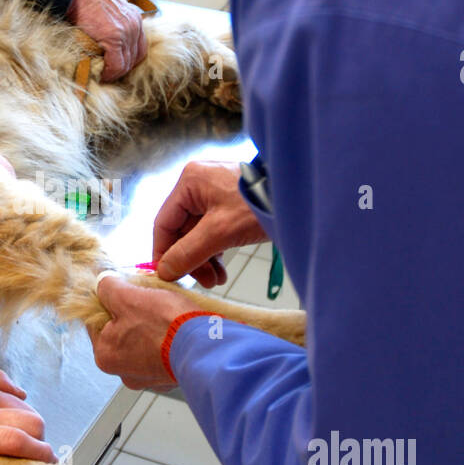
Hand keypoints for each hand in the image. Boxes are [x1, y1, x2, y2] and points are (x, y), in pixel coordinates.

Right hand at [67, 0, 147, 81]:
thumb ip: (112, 26)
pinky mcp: (115, 37)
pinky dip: (109, 73)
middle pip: (135, 58)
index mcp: (134, 17)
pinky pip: (117, 65)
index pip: (140, 48)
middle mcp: (135, 24)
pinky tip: (100, 74)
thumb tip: (106, 47)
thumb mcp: (106, 10)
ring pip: (126, 64)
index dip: (128, 61)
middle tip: (107, 74)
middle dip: (121, 69)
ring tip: (102, 75)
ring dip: (114, 73)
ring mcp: (126, 31)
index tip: (115, 67)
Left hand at [89, 275, 190, 389]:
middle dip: (132, 310)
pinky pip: (162, 350)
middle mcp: (124, 372)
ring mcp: (149, 376)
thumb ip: (108, 288)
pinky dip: (167, 336)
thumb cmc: (166, 324)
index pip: (95, 321)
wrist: (206, 347)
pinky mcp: (170, 375)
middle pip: (120, 331)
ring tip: (166, 306)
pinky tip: (176, 323)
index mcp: (105, 355)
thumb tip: (102, 283)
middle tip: (147, 294)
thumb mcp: (128, 296)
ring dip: (151, 322)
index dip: (107, 299)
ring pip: (142, 340)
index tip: (121, 288)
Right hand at [153, 161, 267, 284]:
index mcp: (189, 182)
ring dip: (204, 259)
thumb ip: (189, 253)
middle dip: (191, 259)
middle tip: (203, 282)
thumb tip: (164, 271)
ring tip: (216, 280)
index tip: (169, 277)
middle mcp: (198, 184)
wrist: (300, 196)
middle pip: (182, 231)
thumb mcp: (220, 232)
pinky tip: (222, 271)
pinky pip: (214, 231)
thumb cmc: (259, 206)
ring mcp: (215, 194)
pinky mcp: (230, 205)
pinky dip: (216, 252)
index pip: (164, 223)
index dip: (163, 253)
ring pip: (198, 234)